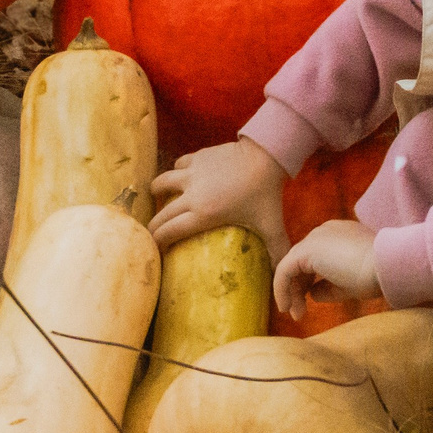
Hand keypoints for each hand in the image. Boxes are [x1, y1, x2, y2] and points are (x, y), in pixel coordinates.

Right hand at [150, 139, 291, 256]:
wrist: (265, 155)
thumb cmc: (266, 194)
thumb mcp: (271, 226)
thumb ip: (276, 252)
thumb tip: (281, 276)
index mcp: (204, 214)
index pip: (169, 232)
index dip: (157, 243)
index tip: (155, 249)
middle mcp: (192, 195)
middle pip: (161, 213)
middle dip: (153, 226)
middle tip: (152, 233)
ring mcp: (192, 173)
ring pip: (161, 183)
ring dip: (158, 192)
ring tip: (159, 198)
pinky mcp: (197, 157)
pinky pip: (178, 165)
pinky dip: (177, 172)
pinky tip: (182, 177)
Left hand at [273, 220, 380, 321]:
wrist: (386, 267)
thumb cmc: (375, 276)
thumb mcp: (348, 284)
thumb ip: (328, 287)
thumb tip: (312, 294)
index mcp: (338, 236)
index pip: (314, 259)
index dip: (307, 282)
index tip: (308, 304)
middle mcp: (324, 233)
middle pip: (300, 262)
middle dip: (297, 289)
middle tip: (298, 314)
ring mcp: (315, 238)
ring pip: (291, 266)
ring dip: (290, 292)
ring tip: (295, 314)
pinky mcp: (306, 249)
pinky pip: (284, 270)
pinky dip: (282, 288)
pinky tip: (286, 306)